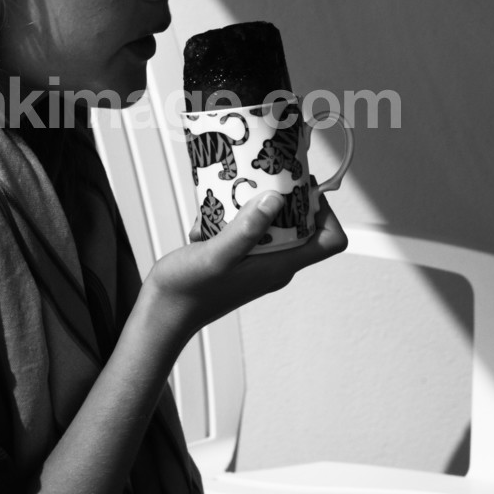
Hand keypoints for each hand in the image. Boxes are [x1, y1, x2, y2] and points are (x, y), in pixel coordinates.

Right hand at [141, 190, 347, 345]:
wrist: (163, 313)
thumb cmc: (187, 290)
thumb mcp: (216, 254)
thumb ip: (246, 229)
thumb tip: (276, 199)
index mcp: (279, 266)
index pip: (330, 241)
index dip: (326, 213)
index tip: (303, 189)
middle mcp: (275, 265)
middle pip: (303, 226)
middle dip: (285, 199)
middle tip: (261, 179)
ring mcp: (258, 263)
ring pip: (272, 225)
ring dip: (252, 208)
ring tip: (225, 202)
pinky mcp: (240, 260)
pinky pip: (249, 232)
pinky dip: (232, 219)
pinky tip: (207, 222)